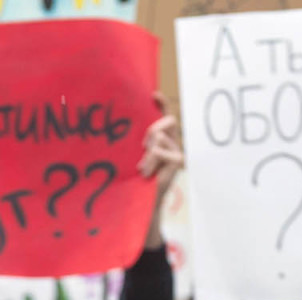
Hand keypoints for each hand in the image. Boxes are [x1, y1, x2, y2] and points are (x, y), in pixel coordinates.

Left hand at [139, 94, 182, 249]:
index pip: (164, 116)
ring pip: (161, 139)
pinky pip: (165, 151)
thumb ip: (135, 143)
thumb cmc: (134, 179)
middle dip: (154, 129)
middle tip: (143, 144)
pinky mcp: (178, 162)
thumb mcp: (133, 156)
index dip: (161, 104)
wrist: (142, 201)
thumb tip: (123, 127)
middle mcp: (171, 143)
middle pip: (168, 121)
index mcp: (160, 139)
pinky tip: (147, 172)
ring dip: (149, 154)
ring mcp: (176, 152)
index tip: (153, 95)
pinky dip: (153, 160)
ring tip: (142, 168)